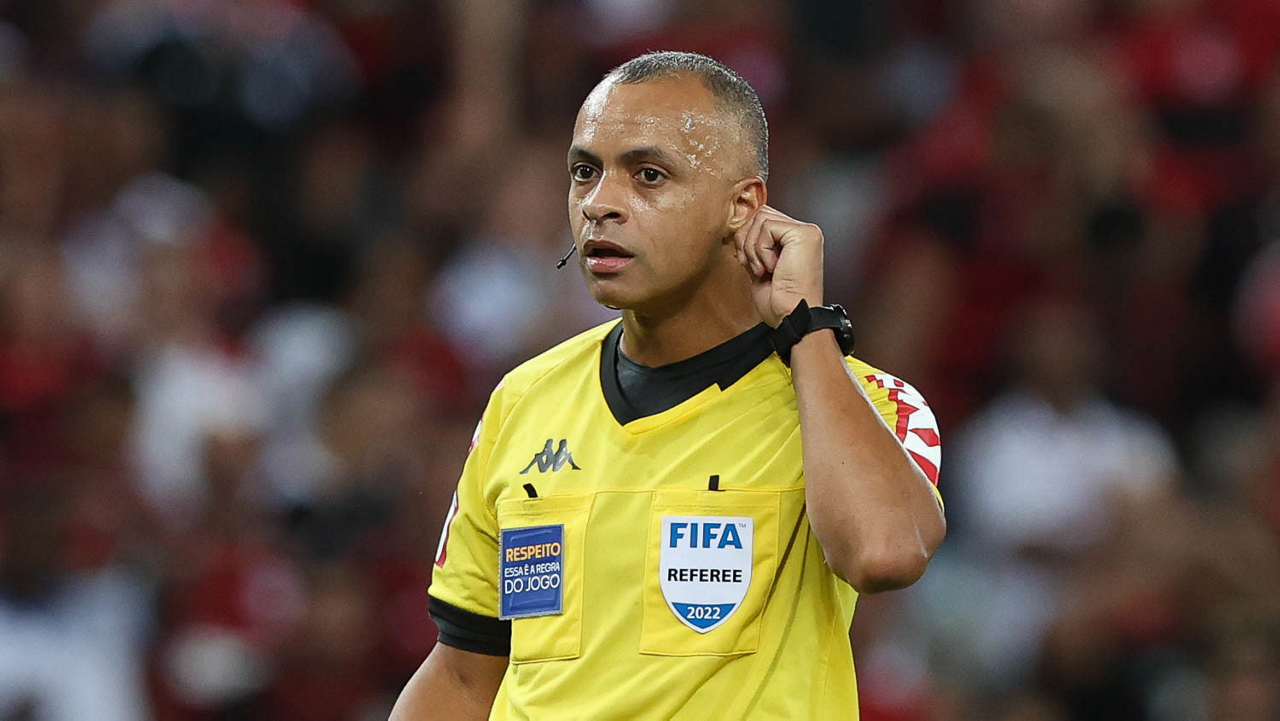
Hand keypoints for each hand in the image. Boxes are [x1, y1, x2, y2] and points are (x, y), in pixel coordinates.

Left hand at [733, 205, 823, 326]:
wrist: (791, 316)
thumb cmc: (780, 302)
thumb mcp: (759, 268)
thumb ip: (754, 248)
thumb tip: (738, 233)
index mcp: (795, 240)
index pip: (763, 220)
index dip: (747, 238)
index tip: (746, 262)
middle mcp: (803, 232)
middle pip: (761, 214)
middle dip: (746, 239)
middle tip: (751, 265)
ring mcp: (806, 232)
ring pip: (761, 217)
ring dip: (752, 246)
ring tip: (762, 269)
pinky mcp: (803, 234)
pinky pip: (767, 227)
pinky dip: (761, 249)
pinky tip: (772, 267)